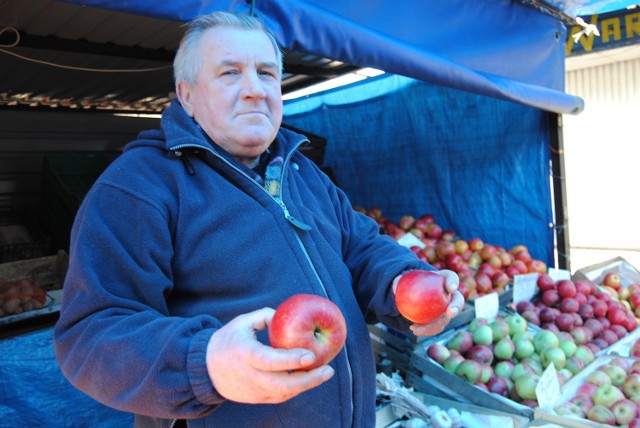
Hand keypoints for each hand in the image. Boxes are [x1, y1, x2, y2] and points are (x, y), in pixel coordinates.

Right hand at [205, 307, 334, 403]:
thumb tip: (285, 314)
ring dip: (306, 385)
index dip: (291, 360)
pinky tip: (309, 378)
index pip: (269, 360)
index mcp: (244, 354)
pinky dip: (296, 389)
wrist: (206, 369)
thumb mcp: (242, 322)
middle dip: (308, 380)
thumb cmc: (228, 340)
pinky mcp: (256, 399)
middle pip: (282, 384)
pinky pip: (280, 396)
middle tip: (328, 370)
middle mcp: (249, 376)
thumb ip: (265, 315)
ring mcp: (253, 390)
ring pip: (284, 393)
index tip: (311, 355)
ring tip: (324, 373)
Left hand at [392, 269, 464, 335]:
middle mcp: (449, 295)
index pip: (451, 277)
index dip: (454, 282)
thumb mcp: (402, 279)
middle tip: (450, 312)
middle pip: (458, 300)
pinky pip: (436, 327)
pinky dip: (427, 330)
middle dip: (456, 306)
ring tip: (419, 328)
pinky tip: (414, 330)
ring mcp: (446, 309)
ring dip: (435, 324)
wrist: (411, 294)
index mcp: (443, 279)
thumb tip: (396, 286)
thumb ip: (400, 281)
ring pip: (446, 318)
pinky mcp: (440, 320)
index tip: (451, 288)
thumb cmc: (409, 282)